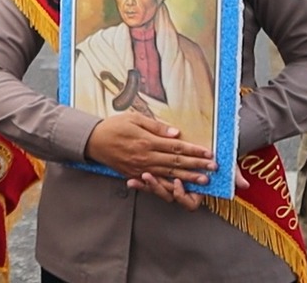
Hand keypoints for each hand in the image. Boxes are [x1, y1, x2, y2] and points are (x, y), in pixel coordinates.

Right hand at [84, 111, 214, 184]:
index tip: (208, 153)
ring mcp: (141, 168)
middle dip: (197, 166)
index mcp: (147, 141)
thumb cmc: (113, 126)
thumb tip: (176, 133)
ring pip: (169, 175)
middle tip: (213, 169)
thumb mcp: (133, 118)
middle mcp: (146, 157)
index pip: (176, 147)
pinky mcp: (135, 175)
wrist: (93, 141)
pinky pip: (155, 183)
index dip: (194, 151)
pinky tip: (181, 188)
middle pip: (176, 162)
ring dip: (188, 178)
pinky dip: (169, 186)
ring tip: (203, 181)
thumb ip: (156, 126)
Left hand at [126, 157, 251, 209]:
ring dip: (148, 186)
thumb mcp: (226, 164)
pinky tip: (131, 180)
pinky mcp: (161, 179)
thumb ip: (233, 175)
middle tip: (148, 177)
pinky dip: (141, 183)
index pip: (190, 203)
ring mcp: (171, 186)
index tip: (177, 183)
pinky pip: (150, 185)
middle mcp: (184, 191)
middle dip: (158, 189)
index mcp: (197, 190)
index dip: (183, 196)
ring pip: (158, 193)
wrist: (207, 149)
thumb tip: (244, 185)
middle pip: (169, 197)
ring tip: (140, 177)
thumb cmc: (217, 158)